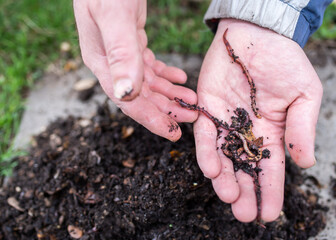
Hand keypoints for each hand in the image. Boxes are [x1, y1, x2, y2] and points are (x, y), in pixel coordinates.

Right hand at [74, 0, 196, 140]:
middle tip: (192, 118)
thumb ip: (120, 53)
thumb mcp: (114, 16)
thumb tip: (126, 93)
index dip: (151, 119)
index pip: (127, 101)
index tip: (173, 133)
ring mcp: (120, 52)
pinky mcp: (131, 41)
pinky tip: (180, 78)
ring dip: (170, 93)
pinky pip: (149, 65)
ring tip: (192, 101)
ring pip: (147, 82)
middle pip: (141, 95)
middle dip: (166, 109)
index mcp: (102, 62)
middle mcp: (110, 62)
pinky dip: (166, 74)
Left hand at [194, 19, 321, 221]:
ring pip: (222, 157)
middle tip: (243, 214)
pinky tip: (212, 168)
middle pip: (244, 169)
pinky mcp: (206, 110)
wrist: (257, 35)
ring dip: (224, 178)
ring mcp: (225, 123)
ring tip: (227, 195)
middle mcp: (246, 133)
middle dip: (244, 192)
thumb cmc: (284, 62)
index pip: (271, 169)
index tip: (269, 214)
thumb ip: (302, 128)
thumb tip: (305, 162)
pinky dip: (207, 152)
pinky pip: (205, 135)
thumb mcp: (304, 95)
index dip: (271, 192)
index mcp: (272, 133)